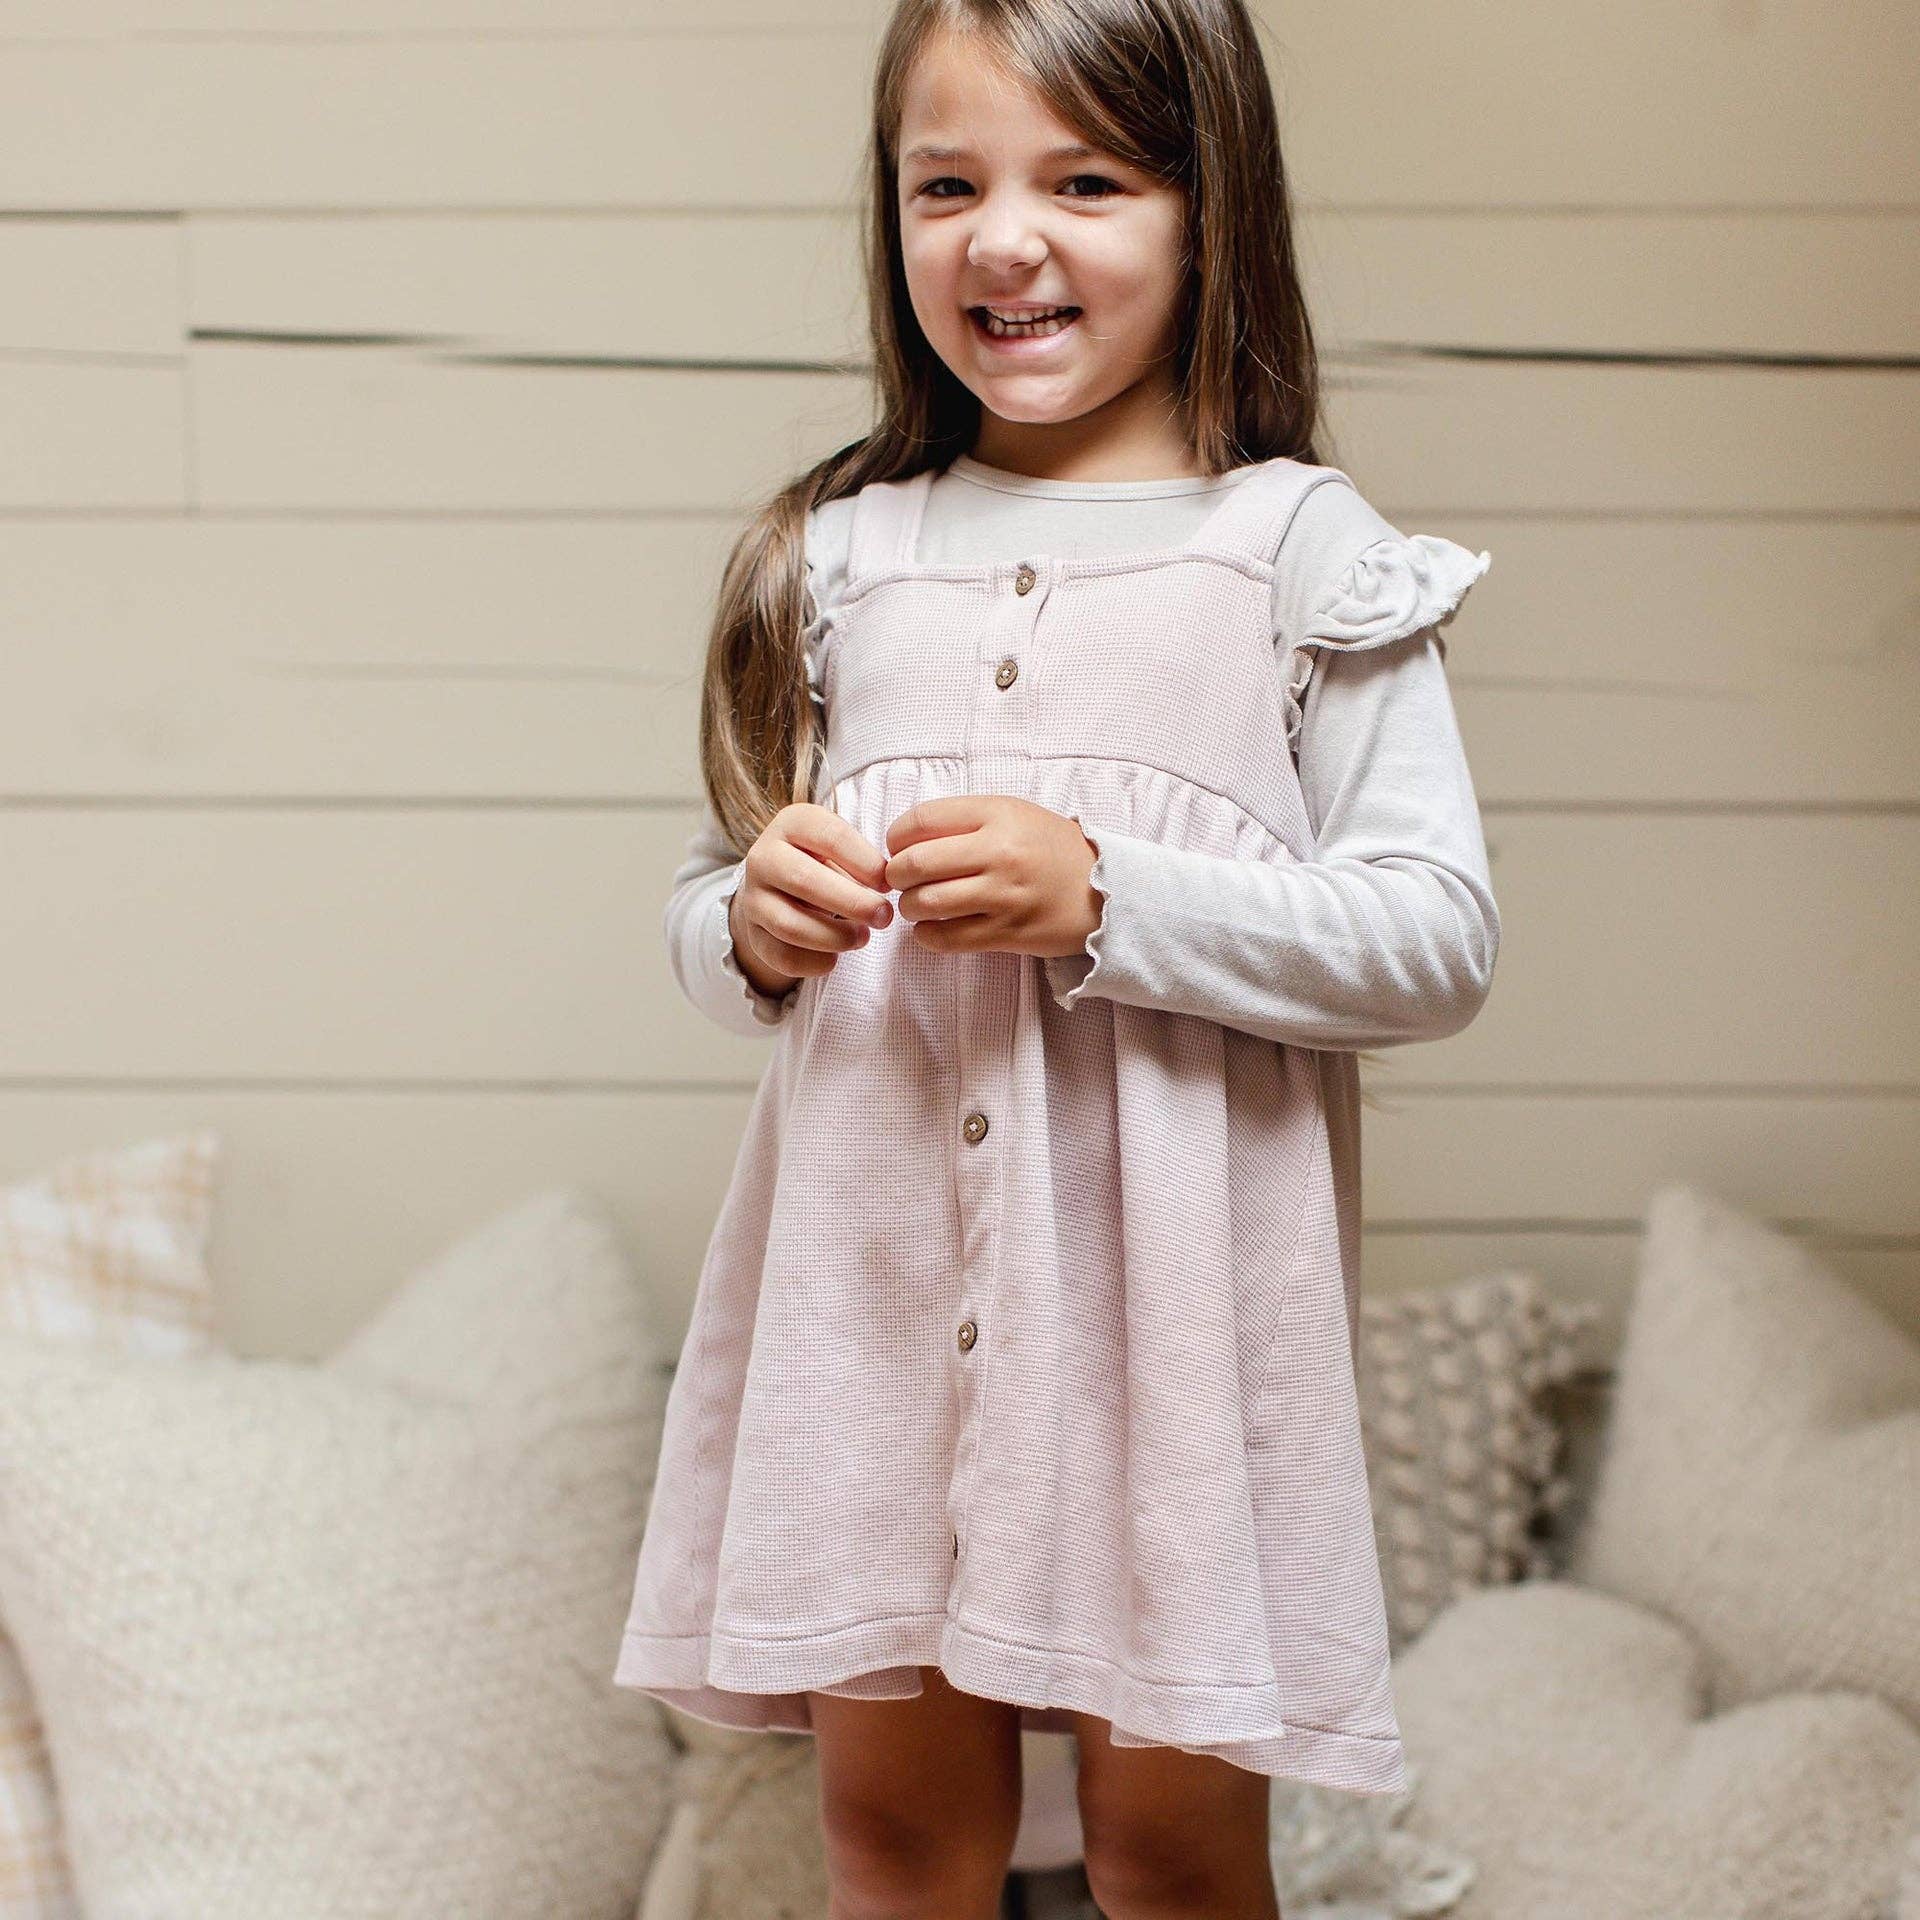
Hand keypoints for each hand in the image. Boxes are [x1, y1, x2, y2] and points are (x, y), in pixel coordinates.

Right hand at [730, 803, 893, 996]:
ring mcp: (753, 898)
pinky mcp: (753, 934)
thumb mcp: (839, 846)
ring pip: (790, 924)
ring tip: (863, 937)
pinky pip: (781, 955)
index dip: (865, 863)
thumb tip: (886, 884)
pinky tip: (834, 959)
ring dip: (834, 936)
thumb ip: (862, 860)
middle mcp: (763, 857)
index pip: (831, 838)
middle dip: (852, 902)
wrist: (776, 886)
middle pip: (804, 880)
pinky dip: (813, 963)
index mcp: (791, 824)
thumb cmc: (822, 861)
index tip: (888, 883)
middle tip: (884, 916)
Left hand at [883, 794, 1100, 959]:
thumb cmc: (1050, 849)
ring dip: (909, 907)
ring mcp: (1003, 896)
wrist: (1103, 891)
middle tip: (900, 880)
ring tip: (917, 904)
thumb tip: (906, 839)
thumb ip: (965, 820)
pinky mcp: (1007, 933)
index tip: (897, 847)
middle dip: (895, 875)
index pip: (922, 820)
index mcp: (998, 815)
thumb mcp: (1014, 815)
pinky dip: (926, 936)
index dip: (896, 836)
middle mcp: (999, 852)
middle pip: (915, 863)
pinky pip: (946, 938)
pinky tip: (931, 928)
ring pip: (925, 903)